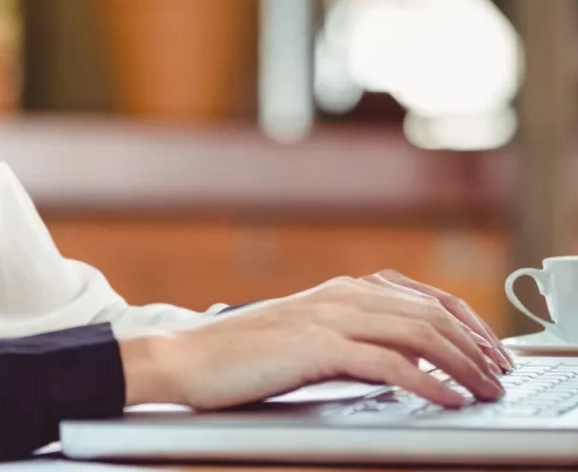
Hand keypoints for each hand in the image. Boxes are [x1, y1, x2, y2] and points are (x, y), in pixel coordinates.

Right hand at [119, 273, 506, 410]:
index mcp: (339, 289)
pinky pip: (387, 363)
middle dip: (474, 345)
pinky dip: (427, 381)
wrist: (189, 357)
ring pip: (416, 333)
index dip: (465, 322)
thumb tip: (403, 359)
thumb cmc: (243, 355)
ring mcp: (327, 317)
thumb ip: (349, 337)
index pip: (421, 297)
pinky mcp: (315, 347)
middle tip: (500, 375)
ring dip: (462, 363)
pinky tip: (447, 399)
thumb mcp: (306, 337)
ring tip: (486, 389)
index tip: (491, 351)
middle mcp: (339, 295)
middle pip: (428, 313)